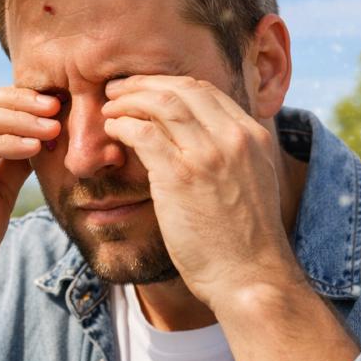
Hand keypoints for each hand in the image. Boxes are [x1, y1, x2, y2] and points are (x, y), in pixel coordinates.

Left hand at [100, 75, 294, 308]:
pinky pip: (143, 133)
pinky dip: (122, 125)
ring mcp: (208, 155)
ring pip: (160, 104)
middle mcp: (233, 138)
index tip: (144, 89)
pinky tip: (111, 130)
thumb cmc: (245, 240)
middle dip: (143, 84)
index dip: (168, 84)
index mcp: (252, 136)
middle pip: (181, 88)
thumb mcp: (251, 183)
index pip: (205, 90)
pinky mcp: (180, 176)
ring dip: (127, 101)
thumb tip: (200, 142)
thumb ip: (231, 156)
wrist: (251, 277)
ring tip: (108, 107)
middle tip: (117, 90)